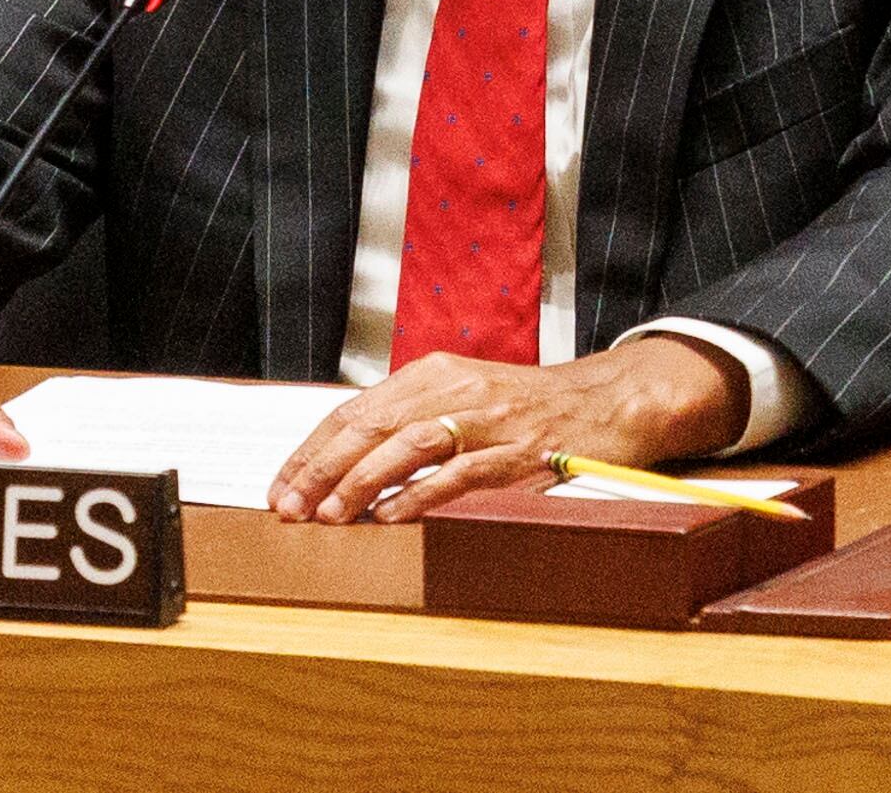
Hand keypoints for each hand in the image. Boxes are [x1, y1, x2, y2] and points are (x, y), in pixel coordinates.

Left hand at [268, 337, 746, 524]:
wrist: (607, 401)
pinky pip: (460, 474)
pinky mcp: (518, 453)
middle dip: (323, 467)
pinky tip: (392, 517)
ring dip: (363, 482)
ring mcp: (487, 420)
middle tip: (290, 505)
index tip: (283, 483)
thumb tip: (344, 458)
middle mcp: (455, 389)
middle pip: (371, 425)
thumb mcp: (462, 394)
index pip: (354, 409)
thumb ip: (409, 419)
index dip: (311, 449)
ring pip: (409, 445)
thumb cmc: (528, 406)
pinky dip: (422, 496)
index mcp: (433, 373)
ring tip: (331, 514)